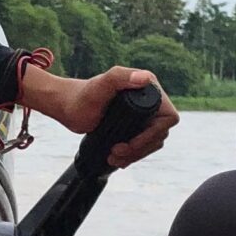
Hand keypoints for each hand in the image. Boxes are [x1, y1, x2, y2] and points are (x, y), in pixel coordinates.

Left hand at [19, 63, 179, 167]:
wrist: (68, 106)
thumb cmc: (82, 95)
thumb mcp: (100, 86)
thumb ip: (120, 77)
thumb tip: (145, 78)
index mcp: (149, 86)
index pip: (167, 118)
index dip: (152, 135)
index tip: (130, 143)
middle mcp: (150, 99)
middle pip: (160, 133)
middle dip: (140, 148)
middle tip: (116, 154)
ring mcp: (143, 113)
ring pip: (152, 141)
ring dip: (136, 154)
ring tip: (113, 158)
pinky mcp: (135, 124)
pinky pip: (144, 144)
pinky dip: (133, 154)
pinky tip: (119, 159)